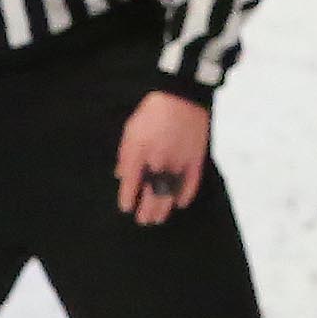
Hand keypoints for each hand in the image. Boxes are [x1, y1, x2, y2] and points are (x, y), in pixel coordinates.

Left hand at [115, 92, 210, 225]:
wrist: (181, 97)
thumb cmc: (151, 113)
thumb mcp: (130, 131)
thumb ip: (125, 155)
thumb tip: (120, 175)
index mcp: (140, 153)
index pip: (131, 184)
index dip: (127, 199)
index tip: (126, 208)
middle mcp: (159, 161)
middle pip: (152, 193)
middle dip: (146, 210)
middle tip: (143, 221)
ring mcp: (179, 161)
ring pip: (170, 193)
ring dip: (163, 208)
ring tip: (158, 219)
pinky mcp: (196, 158)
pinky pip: (191, 182)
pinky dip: (185, 194)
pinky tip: (180, 203)